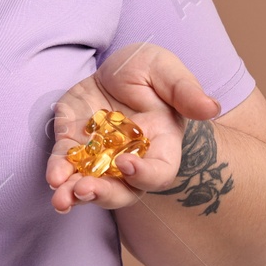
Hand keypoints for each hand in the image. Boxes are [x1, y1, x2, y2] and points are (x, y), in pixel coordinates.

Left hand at [44, 42, 219, 212]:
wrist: (114, 66)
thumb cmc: (148, 69)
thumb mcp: (166, 70)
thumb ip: (185, 91)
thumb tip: (212, 107)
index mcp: (161, 144)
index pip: (159, 172)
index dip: (145, 175)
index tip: (126, 164)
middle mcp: (131, 158)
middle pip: (123, 190)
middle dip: (104, 194)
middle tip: (85, 191)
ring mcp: (99, 155)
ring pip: (90, 184)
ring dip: (75, 194)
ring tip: (62, 199)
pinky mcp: (73, 144)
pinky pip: (65, 164)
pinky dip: (58, 172)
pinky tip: (53, 177)